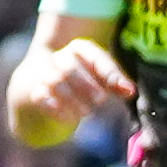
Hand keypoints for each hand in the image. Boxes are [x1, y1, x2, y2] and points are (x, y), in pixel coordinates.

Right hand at [13, 37, 135, 140]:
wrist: (47, 87)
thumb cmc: (84, 80)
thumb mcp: (102, 78)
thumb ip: (116, 83)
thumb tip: (131, 91)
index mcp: (80, 49)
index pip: (94, 56)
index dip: (110, 73)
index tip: (125, 89)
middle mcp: (61, 57)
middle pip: (69, 66)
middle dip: (86, 85)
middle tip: (100, 101)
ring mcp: (45, 73)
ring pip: (54, 81)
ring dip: (72, 99)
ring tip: (85, 112)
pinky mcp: (35, 91)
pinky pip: (41, 97)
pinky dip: (56, 108)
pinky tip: (68, 118)